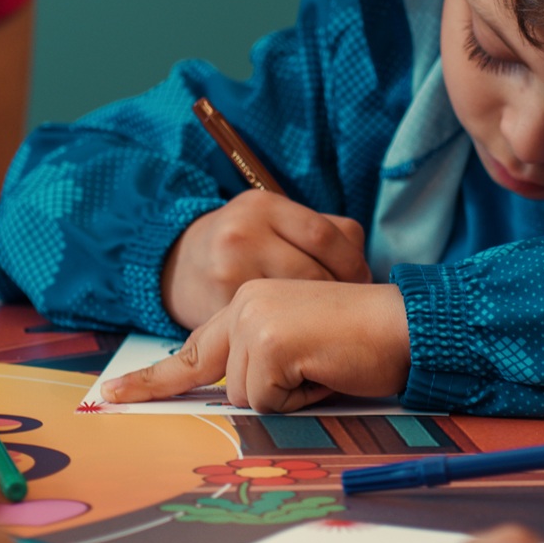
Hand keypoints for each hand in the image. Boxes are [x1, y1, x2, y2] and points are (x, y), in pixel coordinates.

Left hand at [103, 279, 410, 411]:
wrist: (406, 323)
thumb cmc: (363, 341)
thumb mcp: (302, 346)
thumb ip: (262, 359)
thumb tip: (233, 392)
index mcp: (252, 298)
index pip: (196, 345)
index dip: (155, 377)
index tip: (114, 396)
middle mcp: (247, 301)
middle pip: (223, 379)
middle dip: (264, 392)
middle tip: (288, 372)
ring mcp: (256, 319)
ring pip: (245, 395)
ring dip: (290, 394)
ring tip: (326, 364)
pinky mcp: (270, 342)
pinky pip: (269, 400)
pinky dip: (303, 397)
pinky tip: (328, 366)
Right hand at [162, 189, 370, 328]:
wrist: (179, 262)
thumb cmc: (247, 243)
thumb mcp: (275, 220)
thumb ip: (320, 233)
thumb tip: (364, 270)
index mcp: (263, 206)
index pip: (325, 235)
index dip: (353, 262)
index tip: (363, 279)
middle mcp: (242, 234)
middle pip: (311, 273)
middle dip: (339, 294)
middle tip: (349, 306)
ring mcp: (226, 272)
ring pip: (293, 306)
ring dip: (318, 318)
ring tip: (329, 320)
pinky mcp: (215, 309)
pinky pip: (267, 329)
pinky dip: (290, 336)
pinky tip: (300, 336)